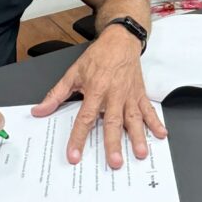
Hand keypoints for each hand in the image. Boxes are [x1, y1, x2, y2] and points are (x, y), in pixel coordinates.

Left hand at [31, 28, 166, 169]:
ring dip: (138, 136)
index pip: (85, 118)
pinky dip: (156, 122)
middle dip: (113, 143)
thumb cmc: (98, 56)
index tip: (75, 155)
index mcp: (95, 90)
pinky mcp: (140, 94)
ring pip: (134, 119)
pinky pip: (148, 110)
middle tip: (114, 162)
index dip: (79, 138)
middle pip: (113, 122)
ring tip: (140, 153)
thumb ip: (56, 95)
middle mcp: (114, 94)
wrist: (120, 40)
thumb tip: (39, 111)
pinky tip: (161, 134)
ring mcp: (129, 95)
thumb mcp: (73, 73)